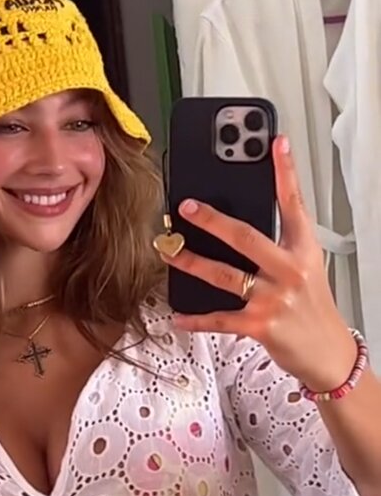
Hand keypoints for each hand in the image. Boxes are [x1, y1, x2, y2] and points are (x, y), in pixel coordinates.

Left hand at [157, 136, 356, 391]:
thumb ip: (279, 246)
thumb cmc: (311, 308)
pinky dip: (196, 318)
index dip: (285, 172)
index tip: (275, 143)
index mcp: (302, 251)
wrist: (327, 352)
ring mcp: (273, 298)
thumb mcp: (306, 268)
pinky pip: (219, 318)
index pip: (294, 204)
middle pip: (246, 237)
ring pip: (224, 275)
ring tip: (168, 252)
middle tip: (187, 207)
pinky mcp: (260, 325)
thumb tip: (236, 227)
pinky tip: (178, 315)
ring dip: (191, 262)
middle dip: (213, 220)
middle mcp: (289, 270)